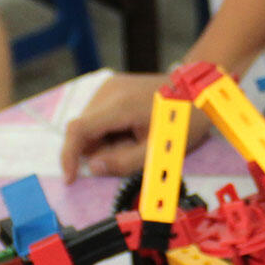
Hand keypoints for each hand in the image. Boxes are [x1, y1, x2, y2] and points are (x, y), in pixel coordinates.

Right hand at [61, 72, 211, 178]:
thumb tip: (93, 168)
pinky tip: (131, 129)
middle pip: (83, 129)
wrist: (195, 90)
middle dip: (98, 149)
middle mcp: (108, 91)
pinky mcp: (113, 86)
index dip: (68, 156)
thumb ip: (124, 162)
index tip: (70, 178)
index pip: (78, 129)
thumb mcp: (158, 150)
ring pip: (90, 123)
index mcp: (119, 106)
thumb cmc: (182, 120)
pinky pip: (99, 115)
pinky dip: (108, 129)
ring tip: (134, 139)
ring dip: (104, 140)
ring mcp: (110, 86)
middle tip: (129, 152)